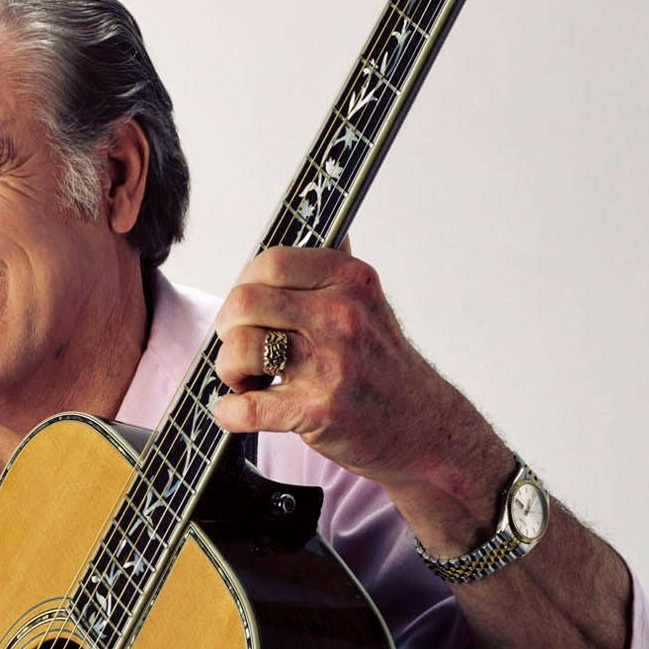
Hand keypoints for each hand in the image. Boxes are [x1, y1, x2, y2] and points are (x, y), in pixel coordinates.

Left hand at [211, 242, 470, 490]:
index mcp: (350, 280)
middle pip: (244, 302)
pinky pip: (245, 407)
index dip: (245, 284)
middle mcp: (342, 317)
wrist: (421, 425)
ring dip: (227, 369)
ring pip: (240, 349)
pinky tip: (236, 410)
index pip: (271, 262)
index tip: (249, 308)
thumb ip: (332, 269)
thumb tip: (311, 223)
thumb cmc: (383, 366)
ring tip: (247, 379)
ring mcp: (331, 365)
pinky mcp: (319, 410)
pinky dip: (228, 413)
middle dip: (228, 327)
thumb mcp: (368, 303)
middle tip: (241, 345)